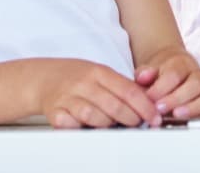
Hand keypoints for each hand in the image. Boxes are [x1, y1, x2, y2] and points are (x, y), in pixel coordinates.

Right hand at [35, 58, 162, 128]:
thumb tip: (147, 103)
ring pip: (93, 116)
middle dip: (131, 118)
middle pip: (113, 105)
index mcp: (99, 72)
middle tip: (138, 124)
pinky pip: (70, 124)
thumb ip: (122, 86)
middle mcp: (84, 83)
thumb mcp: (101, 74)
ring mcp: (68, 97)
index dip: (144, 106)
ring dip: (108, 124)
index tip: (154, 117)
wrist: (45, 78)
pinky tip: (87, 127)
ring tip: (114, 126)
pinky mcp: (54, 111)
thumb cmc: (78, 78)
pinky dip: (81, 128)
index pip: (128, 90)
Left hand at [134, 46, 199, 122]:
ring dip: (194, 108)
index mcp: (182, 63)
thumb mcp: (148, 71)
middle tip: (160, 108)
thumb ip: (144, 73)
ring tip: (175, 116)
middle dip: (177, 98)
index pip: (175, 73)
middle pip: (195, 83)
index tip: (150, 97)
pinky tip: (186, 123)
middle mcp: (198, 75)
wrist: (171, 73)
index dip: (162, 87)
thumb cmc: (160, 76)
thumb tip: (143, 77)